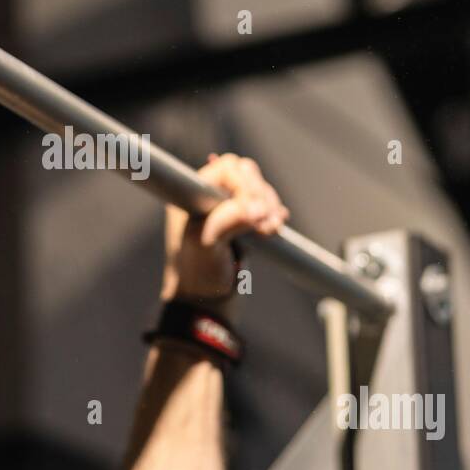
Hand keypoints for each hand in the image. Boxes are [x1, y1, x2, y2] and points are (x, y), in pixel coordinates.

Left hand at [160, 153, 288, 319]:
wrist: (205, 300)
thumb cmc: (196, 274)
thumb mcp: (206, 247)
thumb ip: (228, 222)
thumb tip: (257, 209)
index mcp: (193, 193)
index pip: (227, 169)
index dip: (247, 185)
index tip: (256, 213)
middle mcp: (209, 195)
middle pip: (246, 174)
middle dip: (261, 196)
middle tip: (267, 224)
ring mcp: (226, 205)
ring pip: (257, 188)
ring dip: (270, 206)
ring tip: (271, 229)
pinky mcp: (241, 219)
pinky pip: (263, 204)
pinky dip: (272, 214)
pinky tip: (276, 226)